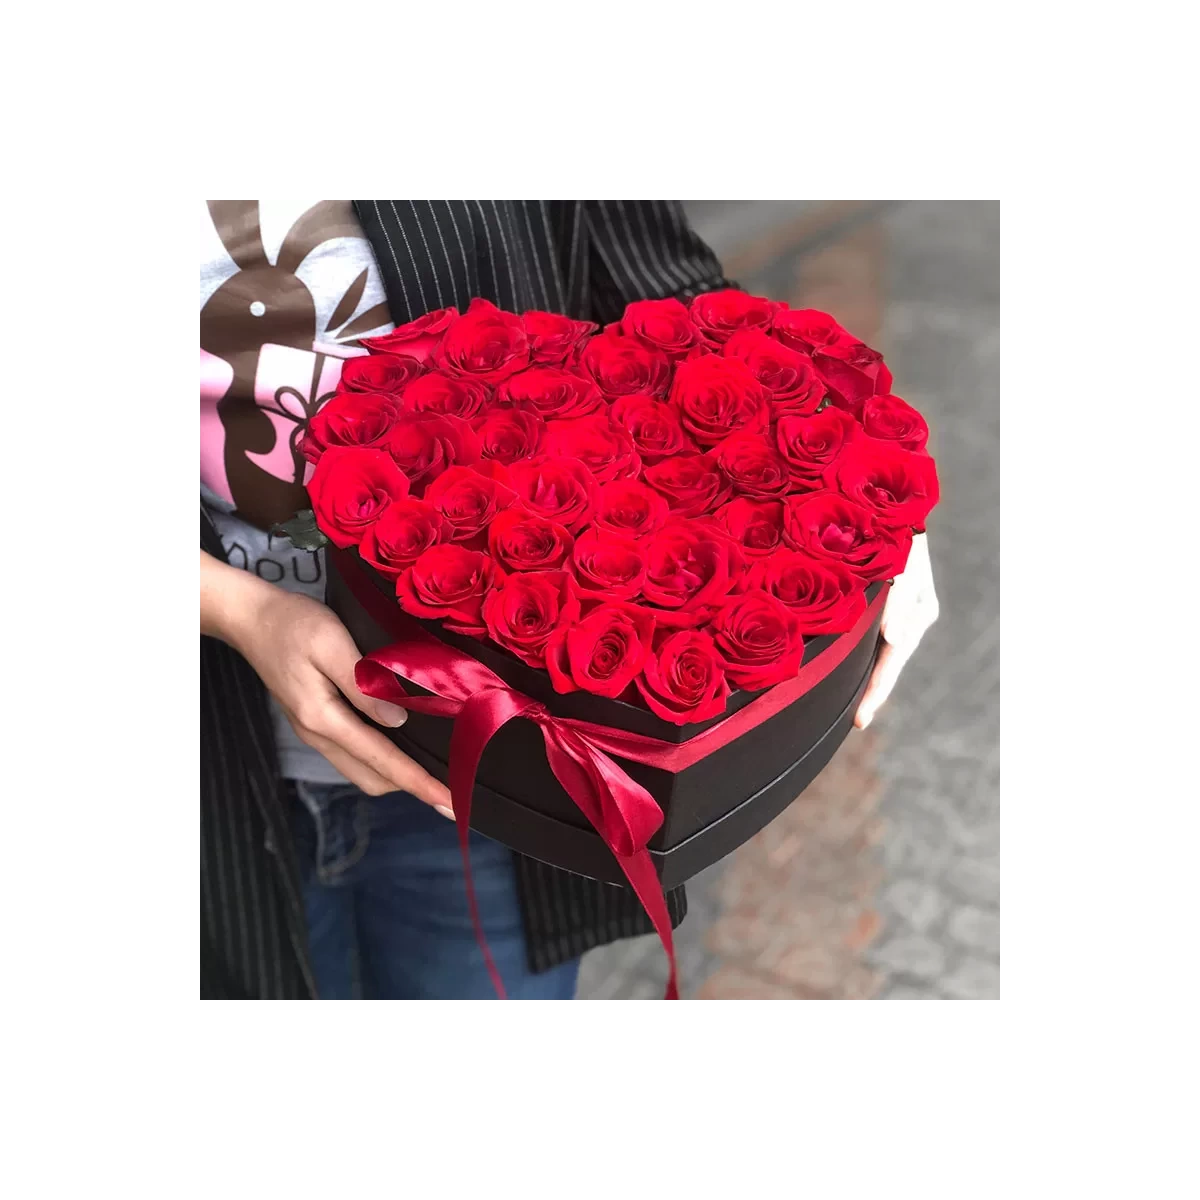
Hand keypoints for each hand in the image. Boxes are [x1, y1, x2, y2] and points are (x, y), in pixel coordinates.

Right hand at [201, 551, 452, 813]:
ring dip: (397, 774)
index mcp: (323, 718)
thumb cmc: (293, 623)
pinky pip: (354, 753)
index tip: (451, 803)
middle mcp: (318, 734)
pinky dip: (382, 758)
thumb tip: (397, 721)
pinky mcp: (316, 721)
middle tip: (453, 785)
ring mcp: (314, 731)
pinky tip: (404, 742)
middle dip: (413, 785)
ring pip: (362, 770)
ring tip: (436, 768)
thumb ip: (363, 684)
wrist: (252, 617)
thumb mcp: (332, 643)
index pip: (382, 760)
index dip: (419, 783)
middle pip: (373, 778)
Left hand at [854, 533, 937, 729]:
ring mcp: (899, 612)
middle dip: (870, 693)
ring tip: (847, 704)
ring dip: (863, 674)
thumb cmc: (893, 533)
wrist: (891, 504)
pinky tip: (843, 666)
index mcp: (917, 613)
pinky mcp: (884, 604)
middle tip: (857, 722)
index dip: (875, 692)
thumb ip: (897, 601)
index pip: (891, 662)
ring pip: (879, 652)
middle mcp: (910, 618)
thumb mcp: (900, 565)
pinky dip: (858, 652)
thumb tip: (894, 639)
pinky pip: (869, 636)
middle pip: (887, 663)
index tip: (860, 721)